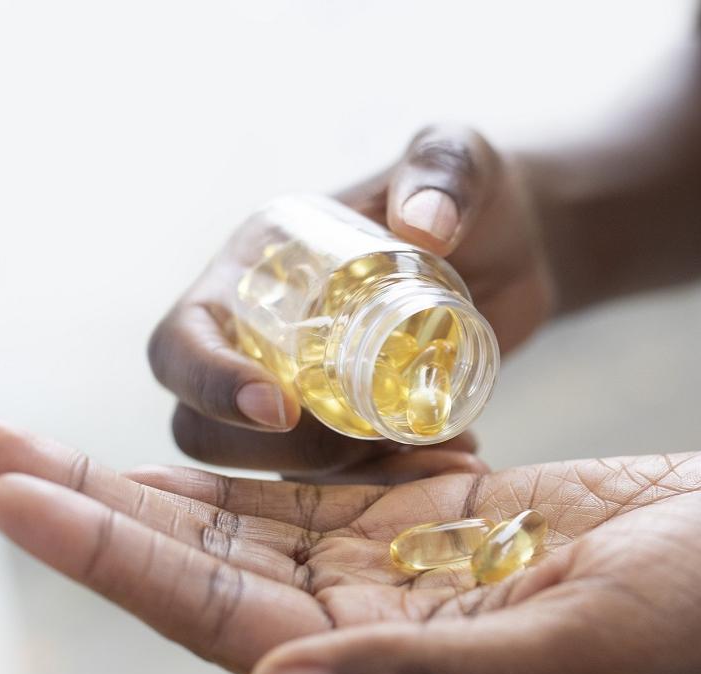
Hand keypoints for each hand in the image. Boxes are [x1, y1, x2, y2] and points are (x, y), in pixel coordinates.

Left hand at [0, 418, 700, 673]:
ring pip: (242, 522)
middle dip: (88, 509)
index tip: (9, 490)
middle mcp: (375, 622)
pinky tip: (184, 437)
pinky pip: (313, 485)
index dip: (107, 556)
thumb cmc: (692, 614)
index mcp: (394, 670)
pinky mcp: (433, 510)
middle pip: (200, 565)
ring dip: (143, 482)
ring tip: (45, 441)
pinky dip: (243, 460)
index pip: (215, 615)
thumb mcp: (572, 655)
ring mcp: (401, 563)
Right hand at [148, 125, 551, 478]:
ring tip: (439, 454)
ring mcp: (306, 387)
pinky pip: (344, 479)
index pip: (182, 341)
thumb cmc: (473, 193)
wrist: (518, 248)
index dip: (209, 383)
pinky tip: (458, 457)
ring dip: (349, 479)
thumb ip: (444, 174)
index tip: (282, 409)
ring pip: (279, 466)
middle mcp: (262, 335)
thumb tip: (424, 227)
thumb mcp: (461, 162)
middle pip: (209, 427)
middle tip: (375, 441)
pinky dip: (393, 484)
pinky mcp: (352, 426)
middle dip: (284, 452)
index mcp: (254, 269)